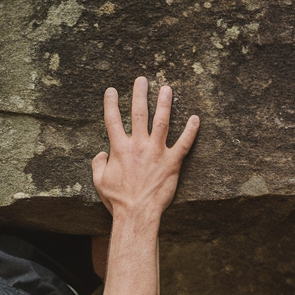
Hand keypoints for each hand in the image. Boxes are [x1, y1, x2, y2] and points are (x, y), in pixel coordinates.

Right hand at [92, 77, 198, 221]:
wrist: (137, 214)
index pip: (113, 120)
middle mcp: (138, 145)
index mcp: (119, 149)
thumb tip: (101, 153)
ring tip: (167, 89)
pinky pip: (185, 143)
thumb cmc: (117, 201)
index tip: (111, 90)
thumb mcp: (99, 182)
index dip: (111, 103)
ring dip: (165, 103)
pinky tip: (196, 118)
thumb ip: (97, 164)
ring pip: (162, 121)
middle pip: (139, 113)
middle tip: (142, 80)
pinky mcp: (172, 162)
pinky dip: (191, 130)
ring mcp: (157, 152)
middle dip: (140, 94)